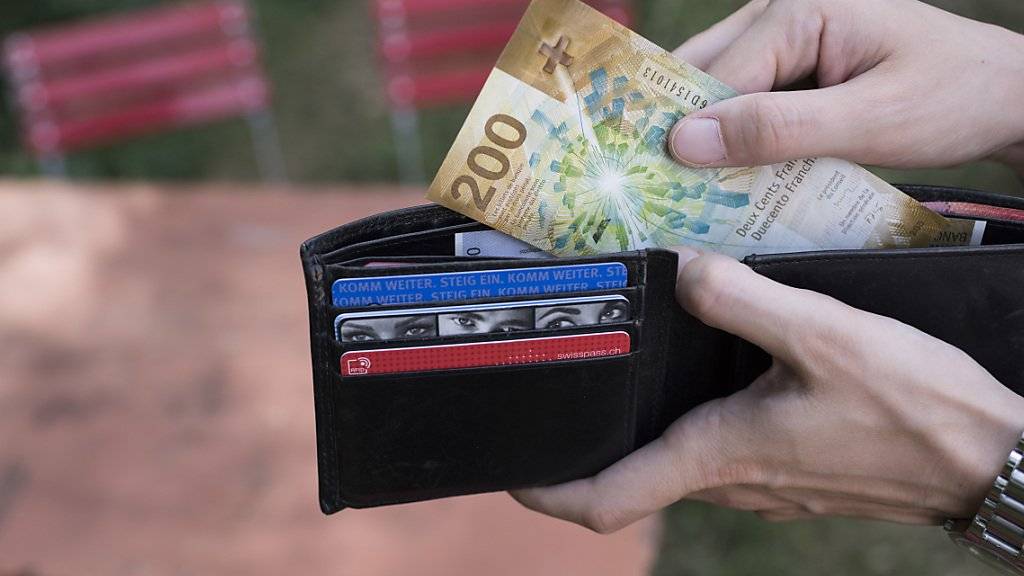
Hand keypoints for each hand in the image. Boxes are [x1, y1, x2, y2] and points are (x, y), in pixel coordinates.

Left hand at [511, 248, 1023, 532]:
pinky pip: (721, 448)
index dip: (550, 490)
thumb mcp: (824, 336)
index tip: (513, 468)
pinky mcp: (791, 467)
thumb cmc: (914, 409)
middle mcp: (732, 478)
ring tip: (621, 370)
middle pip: (634, 477)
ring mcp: (764, 479)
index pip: (609, 500)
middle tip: (558, 394)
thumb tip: (684, 271)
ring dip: (643, 428)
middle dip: (591, 446)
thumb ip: (744, 299)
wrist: (988, 457)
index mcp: (720, 452)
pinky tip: (706, 368)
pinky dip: (692, 417)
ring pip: (678, 460)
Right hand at [666, 0, 1023, 176]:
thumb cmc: (953, 98)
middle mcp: (783, 13)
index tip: (656, 186)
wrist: (1005, 97)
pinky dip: (735, 138)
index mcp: (800, 10)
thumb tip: (687, 142)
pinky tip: (731, 174)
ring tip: (690, 187)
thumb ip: (779, 129)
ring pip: (719, 89)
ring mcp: (788, 38)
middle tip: (661, 187)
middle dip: (684, 129)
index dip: (684, 131)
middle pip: (703, 73)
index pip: (716, 75)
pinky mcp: (796, 65)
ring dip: (708, 137)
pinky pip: (746, 99)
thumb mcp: (869, 121)